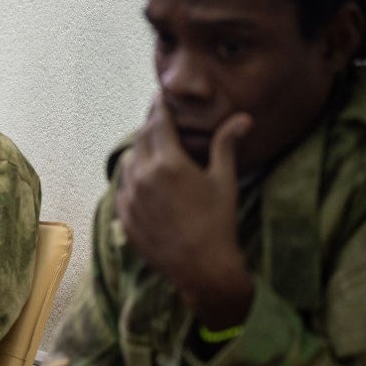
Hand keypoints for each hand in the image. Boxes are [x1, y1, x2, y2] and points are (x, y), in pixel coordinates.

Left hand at [115, 97, 252, 327]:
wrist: (201, 268)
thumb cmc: (218, 223)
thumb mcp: (224, 181)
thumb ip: (226, 145)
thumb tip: (243, 118)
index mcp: (168, 163)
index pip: (158, 123)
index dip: (159, 107)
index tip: (159, 97)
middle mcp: (143, 176)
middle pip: (140, 139)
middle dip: (150, 127)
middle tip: (157, 120)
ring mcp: (129, 197)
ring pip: (128, 161)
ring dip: (139, 151)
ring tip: (151, 148)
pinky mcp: (123, 215)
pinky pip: (121, 186)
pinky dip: (131, 177)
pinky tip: (142, 178)